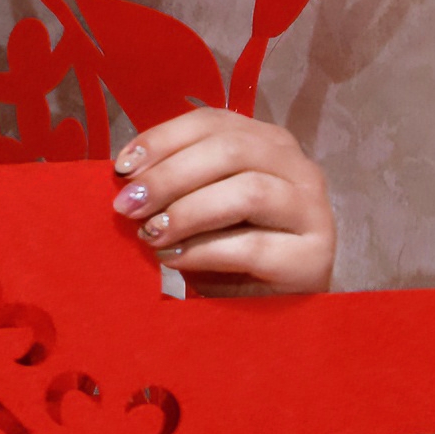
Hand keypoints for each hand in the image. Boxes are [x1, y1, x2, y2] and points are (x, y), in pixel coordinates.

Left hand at [112, 109, 334, 294]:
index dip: (163, 139)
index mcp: (268, 144)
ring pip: (247, 192)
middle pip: (231, 150)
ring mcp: (312, 211)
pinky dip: (203, 251)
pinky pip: (251, 245)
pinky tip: (173, 260)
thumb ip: (173, 186)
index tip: (122, 169)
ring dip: (187, 212)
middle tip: (129, 206)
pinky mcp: (311, 258)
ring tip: (151, 235)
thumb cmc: (226, 256)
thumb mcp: (196, 210)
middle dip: (170, 177)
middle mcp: (298, 168)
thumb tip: (126, 178)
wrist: (267, 311)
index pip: (213, 122)